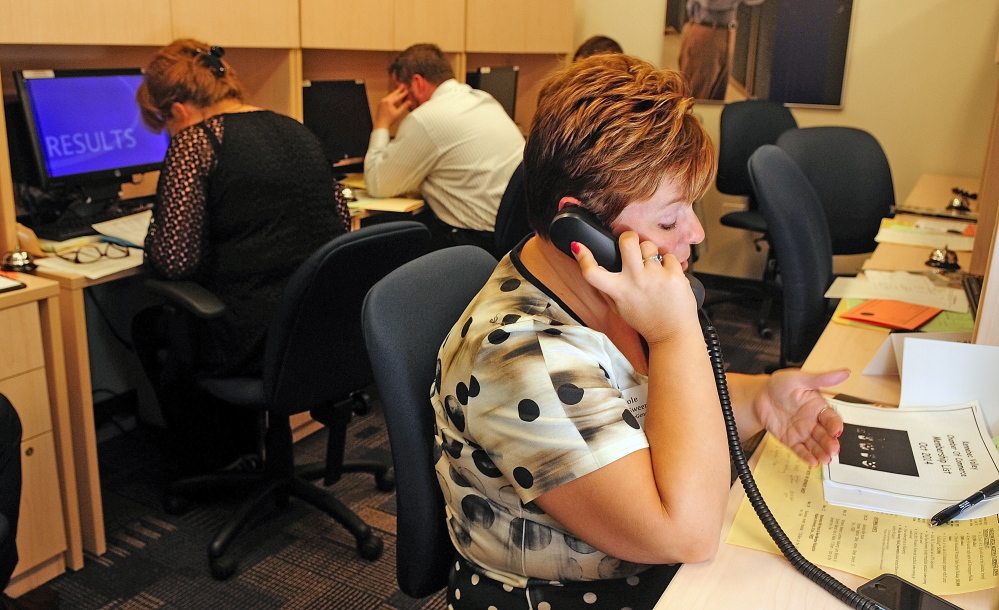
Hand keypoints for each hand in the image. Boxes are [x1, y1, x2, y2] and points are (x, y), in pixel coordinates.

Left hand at [374, 85, 410, 129]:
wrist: (380, 124)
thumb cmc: (389, 120)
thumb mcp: (398, 113)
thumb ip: (404, 106)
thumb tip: (409, 101)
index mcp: (389, 101)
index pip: (398, 96)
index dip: (403, 93)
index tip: (407, 90)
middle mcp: (385, 100)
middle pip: (393, 94)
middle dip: (398, 90)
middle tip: (402, 85)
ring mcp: (382, 102)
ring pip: (390, 95)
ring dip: (395, 93)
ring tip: (399, 90)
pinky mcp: (380, 104)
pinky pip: (387, 98)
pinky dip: (391, 96)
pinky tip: (393, 97)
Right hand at [573, 231, 698, 343]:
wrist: (673, 333)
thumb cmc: (645, 320)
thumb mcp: (618, 307)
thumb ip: (605, 288)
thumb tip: (587, 266)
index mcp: (618, 291)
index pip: (592, 271)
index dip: (582, 256)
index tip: (578, 247)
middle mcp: (635, 281)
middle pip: (627, 242)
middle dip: (628, 237)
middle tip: (631, 244)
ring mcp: (656, 276)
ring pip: (649, 246)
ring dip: (649, 253)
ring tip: (653, 269)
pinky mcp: (674, 275)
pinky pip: (668, 256)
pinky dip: (667, 264)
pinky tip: (666, 277)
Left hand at [753, 368, 849, 465]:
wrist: (759, 395)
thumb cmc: (780, 385)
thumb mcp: (800, 378)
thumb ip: (822, 379)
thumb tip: (844, 373)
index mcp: (818, 406)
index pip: (831, 418)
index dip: (835, 425)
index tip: (837, 431)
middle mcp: (813, 421)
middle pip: (825, 435)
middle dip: (830, 443)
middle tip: (834, 450)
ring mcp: (802, 432)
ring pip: (815, 444)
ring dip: (822, 452)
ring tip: (826, 459)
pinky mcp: (790, 440)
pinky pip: (800, 450)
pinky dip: (806, 456)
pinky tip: (813, 461)